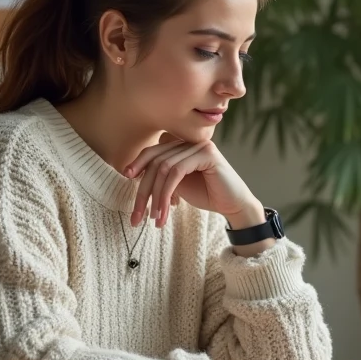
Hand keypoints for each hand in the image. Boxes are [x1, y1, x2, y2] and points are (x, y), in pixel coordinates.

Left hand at [123, 134, 262, 229]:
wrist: (234, 205)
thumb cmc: (207, 194)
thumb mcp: (177, 184)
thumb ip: (161, 176)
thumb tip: (133, 174)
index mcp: (182, 145)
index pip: (154, 151)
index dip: (138, 163)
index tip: (127, 177)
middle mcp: (189, 141)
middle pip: (156, 160)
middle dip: (143, 189)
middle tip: (137, 214)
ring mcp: (199, 145)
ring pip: (164, 168)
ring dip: (156, 197)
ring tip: (155, 218)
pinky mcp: (207, 154)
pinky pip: (177, 172)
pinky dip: (166, 194)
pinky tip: (165, 212)